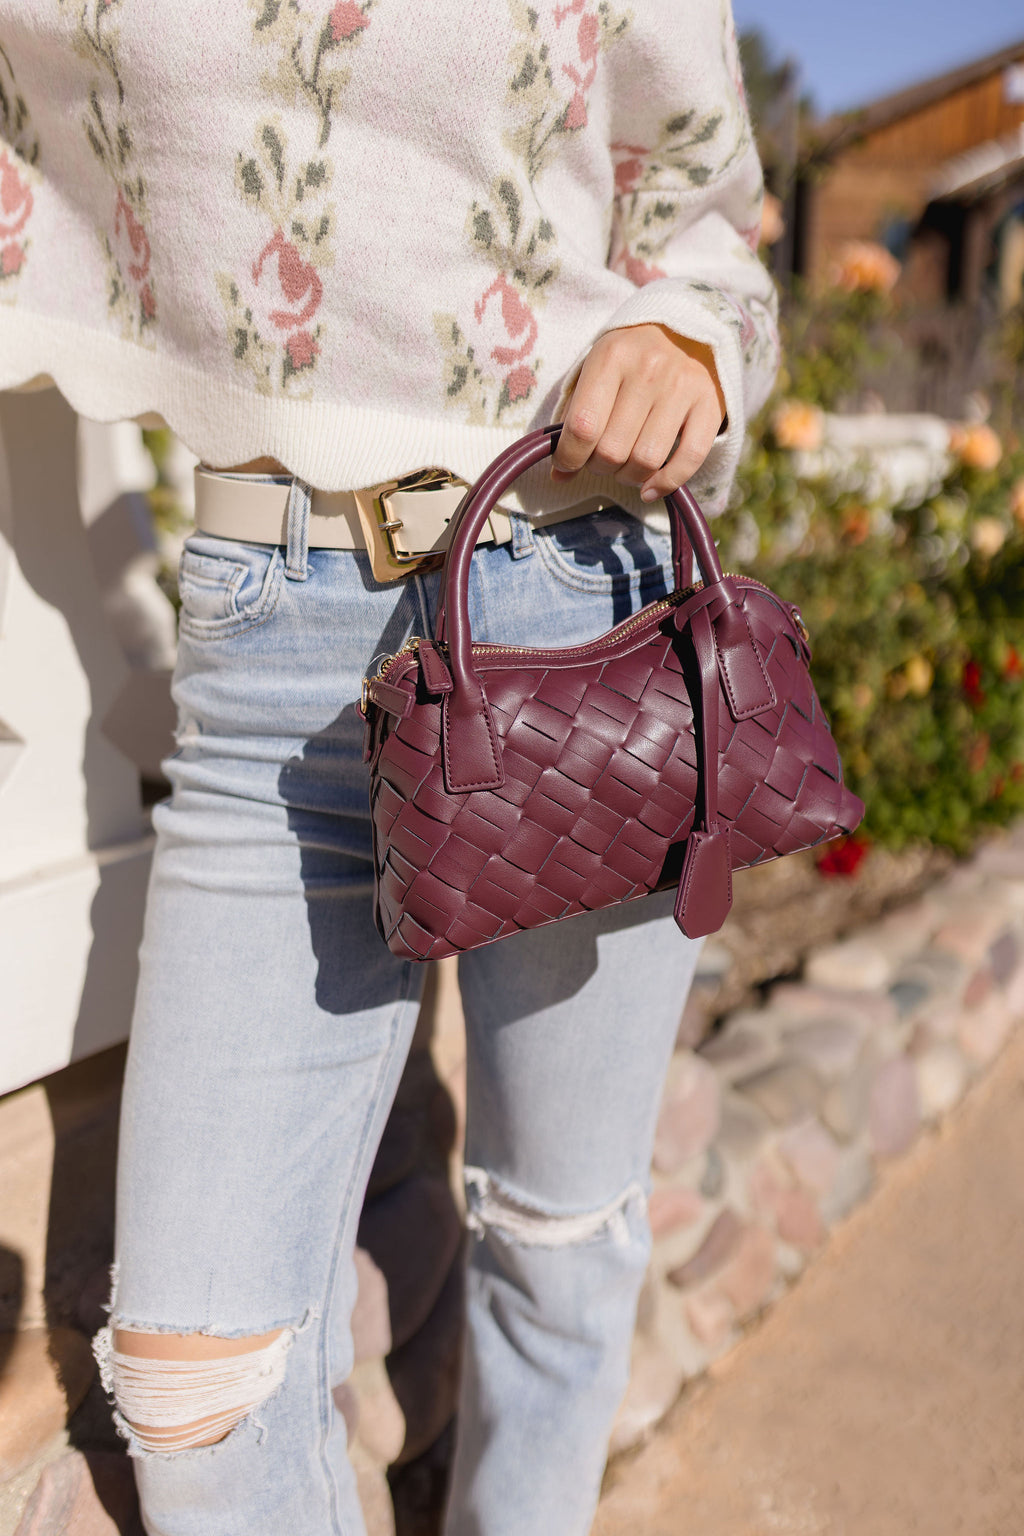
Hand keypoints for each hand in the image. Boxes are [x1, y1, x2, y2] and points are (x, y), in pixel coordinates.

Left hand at [551, 323, 725, 501]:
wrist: (678, 334)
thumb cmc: (625, 363)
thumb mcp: (593, 375)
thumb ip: (572, 422)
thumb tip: (559, 476)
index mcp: (612, 356)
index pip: (583, 427)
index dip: (570, 458)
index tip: (567, 465)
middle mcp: (649, 368)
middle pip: (613, 450)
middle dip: (599, 467)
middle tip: (600, 461)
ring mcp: (683, 386)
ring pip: (646, 460)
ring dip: (628, 477)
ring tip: (623, 467)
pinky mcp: (709, 405)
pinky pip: (689, 460)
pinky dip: (665, 483)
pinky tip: (649, 488)